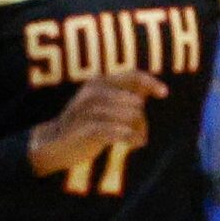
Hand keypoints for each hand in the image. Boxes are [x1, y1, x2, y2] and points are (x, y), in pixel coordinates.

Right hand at [28, 70, 165, 177]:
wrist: (55, 144)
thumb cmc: (87, 124)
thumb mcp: (105, 105)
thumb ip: (127, 95)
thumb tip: (157, 88)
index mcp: (98, 82)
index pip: (132, 75)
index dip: (151, 82)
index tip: (164, 93)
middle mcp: (93, 92)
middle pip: (136, 102)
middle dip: (142, 119)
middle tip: (140, 132)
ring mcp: (88, 110)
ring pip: (132, 116)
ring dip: (140, 130)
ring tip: (136, 139)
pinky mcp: (87, 129)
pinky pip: (122, 132)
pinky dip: (133, 138)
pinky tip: (134, 144)